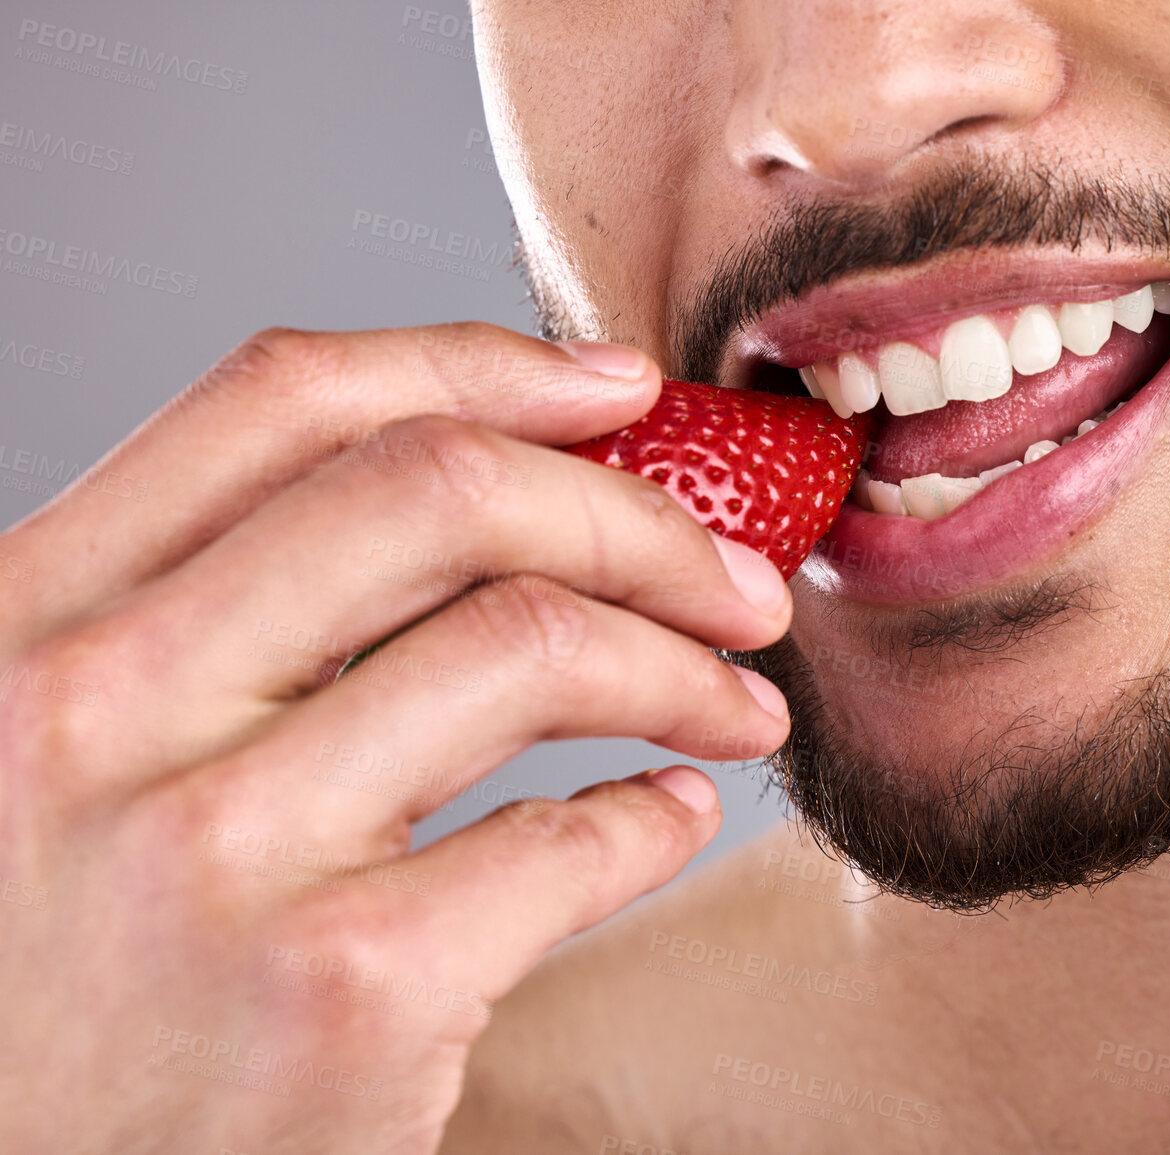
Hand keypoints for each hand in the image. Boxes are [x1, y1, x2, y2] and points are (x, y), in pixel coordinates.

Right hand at [0, 324, 791, 1152]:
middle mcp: (95, 707)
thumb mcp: (65, 756)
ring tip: (739, 702)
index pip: (284, 402)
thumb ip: (218, 620)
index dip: (484, 364)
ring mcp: (216, 850)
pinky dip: (659, 820)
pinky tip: (670, 819)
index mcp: (23, 617)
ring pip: (533, 644)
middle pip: (441, 490)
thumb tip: (489, 496)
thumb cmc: (60, 976)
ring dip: (686, 661)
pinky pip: (572, 841)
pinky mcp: (341, 991)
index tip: (620, 391)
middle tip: (736, 576)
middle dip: (637, 517)